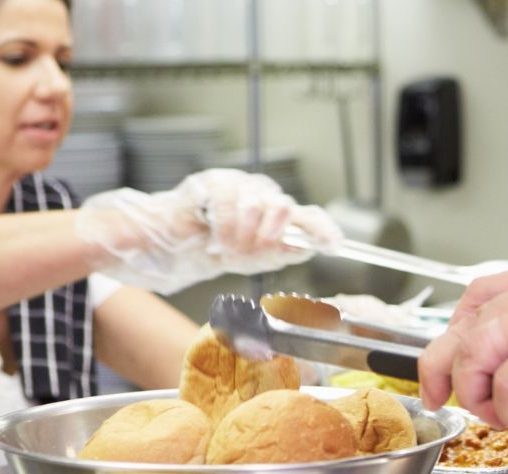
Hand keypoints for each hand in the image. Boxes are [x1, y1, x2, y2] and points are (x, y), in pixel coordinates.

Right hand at [76, 169, 342, 292]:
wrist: (174, 246)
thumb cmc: (214, 249)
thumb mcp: (252, 258)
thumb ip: (280, 252)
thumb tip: (309, 248)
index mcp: (275, 212)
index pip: (307, 215)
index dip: (321, 228)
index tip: (334, 243)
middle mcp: (261, 194)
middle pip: (283, 207)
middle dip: (270, 235)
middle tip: (252, 251)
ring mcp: (238, 184)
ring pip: (256, 203)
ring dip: (242, 234)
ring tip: (226, 248)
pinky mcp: (213, 181)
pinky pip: (227, 199)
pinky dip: (223, 224)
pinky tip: (213, 235)